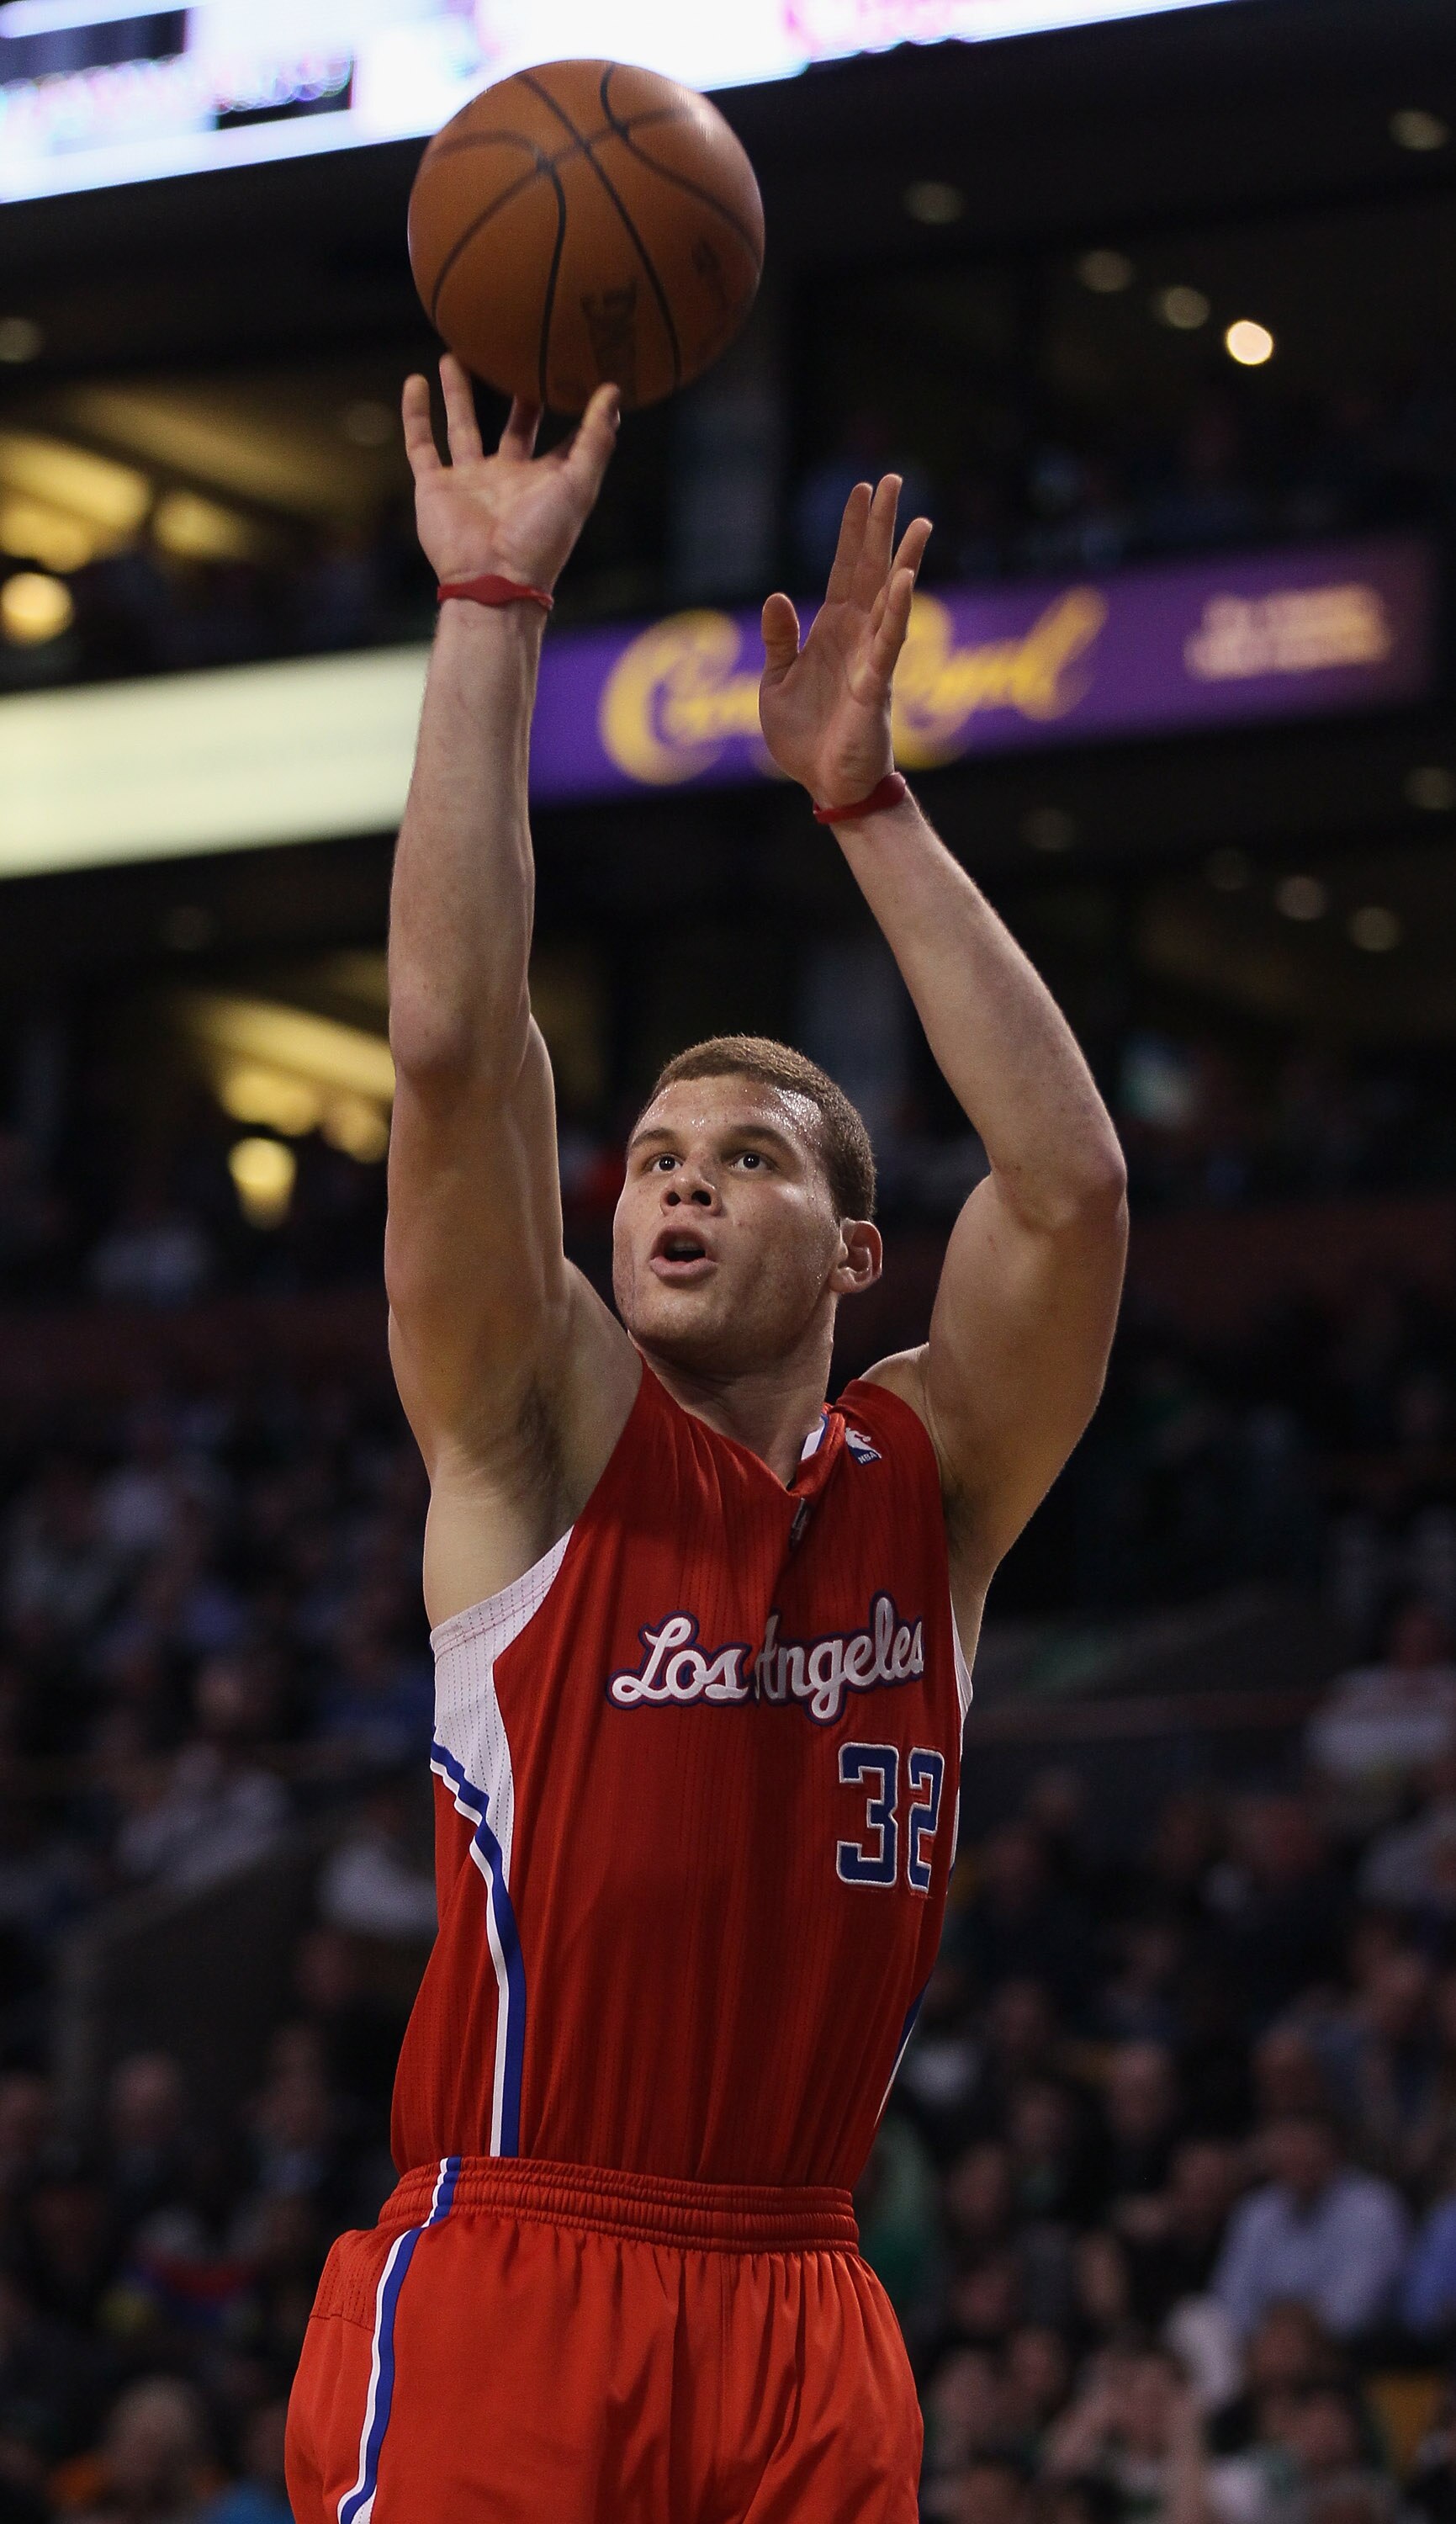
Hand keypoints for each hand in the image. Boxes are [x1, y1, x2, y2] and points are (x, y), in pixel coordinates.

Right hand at [402, 354, 619, 591]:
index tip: (576, 372)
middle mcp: (506, 477)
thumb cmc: (542, 539)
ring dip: (457, 393)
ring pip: (461, 426)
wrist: (492, 579)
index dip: (571, 409)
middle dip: (515, 394)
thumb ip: (595, 439)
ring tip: (455, 354)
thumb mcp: (578, 484)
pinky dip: (415, 414)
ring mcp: (469, 482)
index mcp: (543, 480)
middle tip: (516, 354)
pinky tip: (414, 381)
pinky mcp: (435, 487)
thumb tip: (614, 391)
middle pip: (512, 426)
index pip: (562, 438)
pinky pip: (421, 444)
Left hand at [758, 476, 930, 807]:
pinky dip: (897, 612)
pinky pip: (889, 644)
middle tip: (892, 478)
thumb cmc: (805, 739)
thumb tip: (777, 596)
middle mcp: (857, 636)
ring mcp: (871, 658)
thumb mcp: (775, 683)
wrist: (827, 785)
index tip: (861, 488)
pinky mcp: (877, 686)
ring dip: (904, 559)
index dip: (851, 530)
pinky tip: (904, 580)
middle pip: (871, 569)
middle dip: (880, 525)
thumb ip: (780, 640)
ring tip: (919, 521)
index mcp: (832, 631)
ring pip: (892, 599)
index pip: (844, 569)